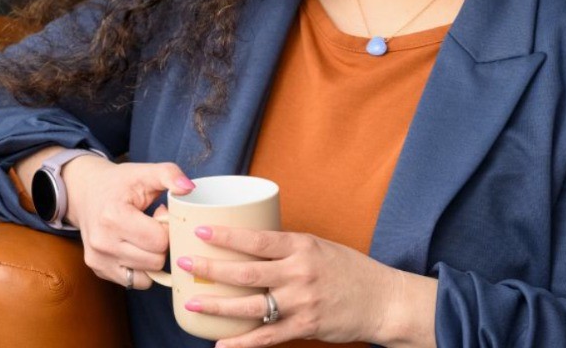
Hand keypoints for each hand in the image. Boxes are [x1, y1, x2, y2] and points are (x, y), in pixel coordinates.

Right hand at [62, 156, 195, 289]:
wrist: (87, 192)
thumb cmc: (120, 182)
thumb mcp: (145, 171)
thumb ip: (170, 174)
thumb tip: (188, 188)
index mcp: (114, 217)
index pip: (159, 240)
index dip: (168, 227)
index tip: (160, 212)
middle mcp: (102, 243)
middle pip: (156, 260)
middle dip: (162, 243)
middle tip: (154, 224)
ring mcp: (98, 260)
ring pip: (148, 275)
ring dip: (153, 256)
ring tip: (145, 234)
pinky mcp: (98, 270)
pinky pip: (135, 282)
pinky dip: (143, 269)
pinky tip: (138, 248)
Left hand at [177, 225, 434, 347]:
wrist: (380, 299)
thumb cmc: (348, 269)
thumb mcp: (319, 246)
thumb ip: (288, 248)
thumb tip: (251, 245)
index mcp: (302, 246)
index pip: (258, 239)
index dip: (228, 236)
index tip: (203, 230)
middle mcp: (299, 272)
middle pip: (247, 271)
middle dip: (212, 268)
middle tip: (185, 263)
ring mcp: (302, 301)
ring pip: (251, 306)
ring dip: (218, 306)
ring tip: (192, 303)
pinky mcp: (305, 327)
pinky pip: (267, 337)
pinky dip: (242, 343)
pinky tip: (220, 344)